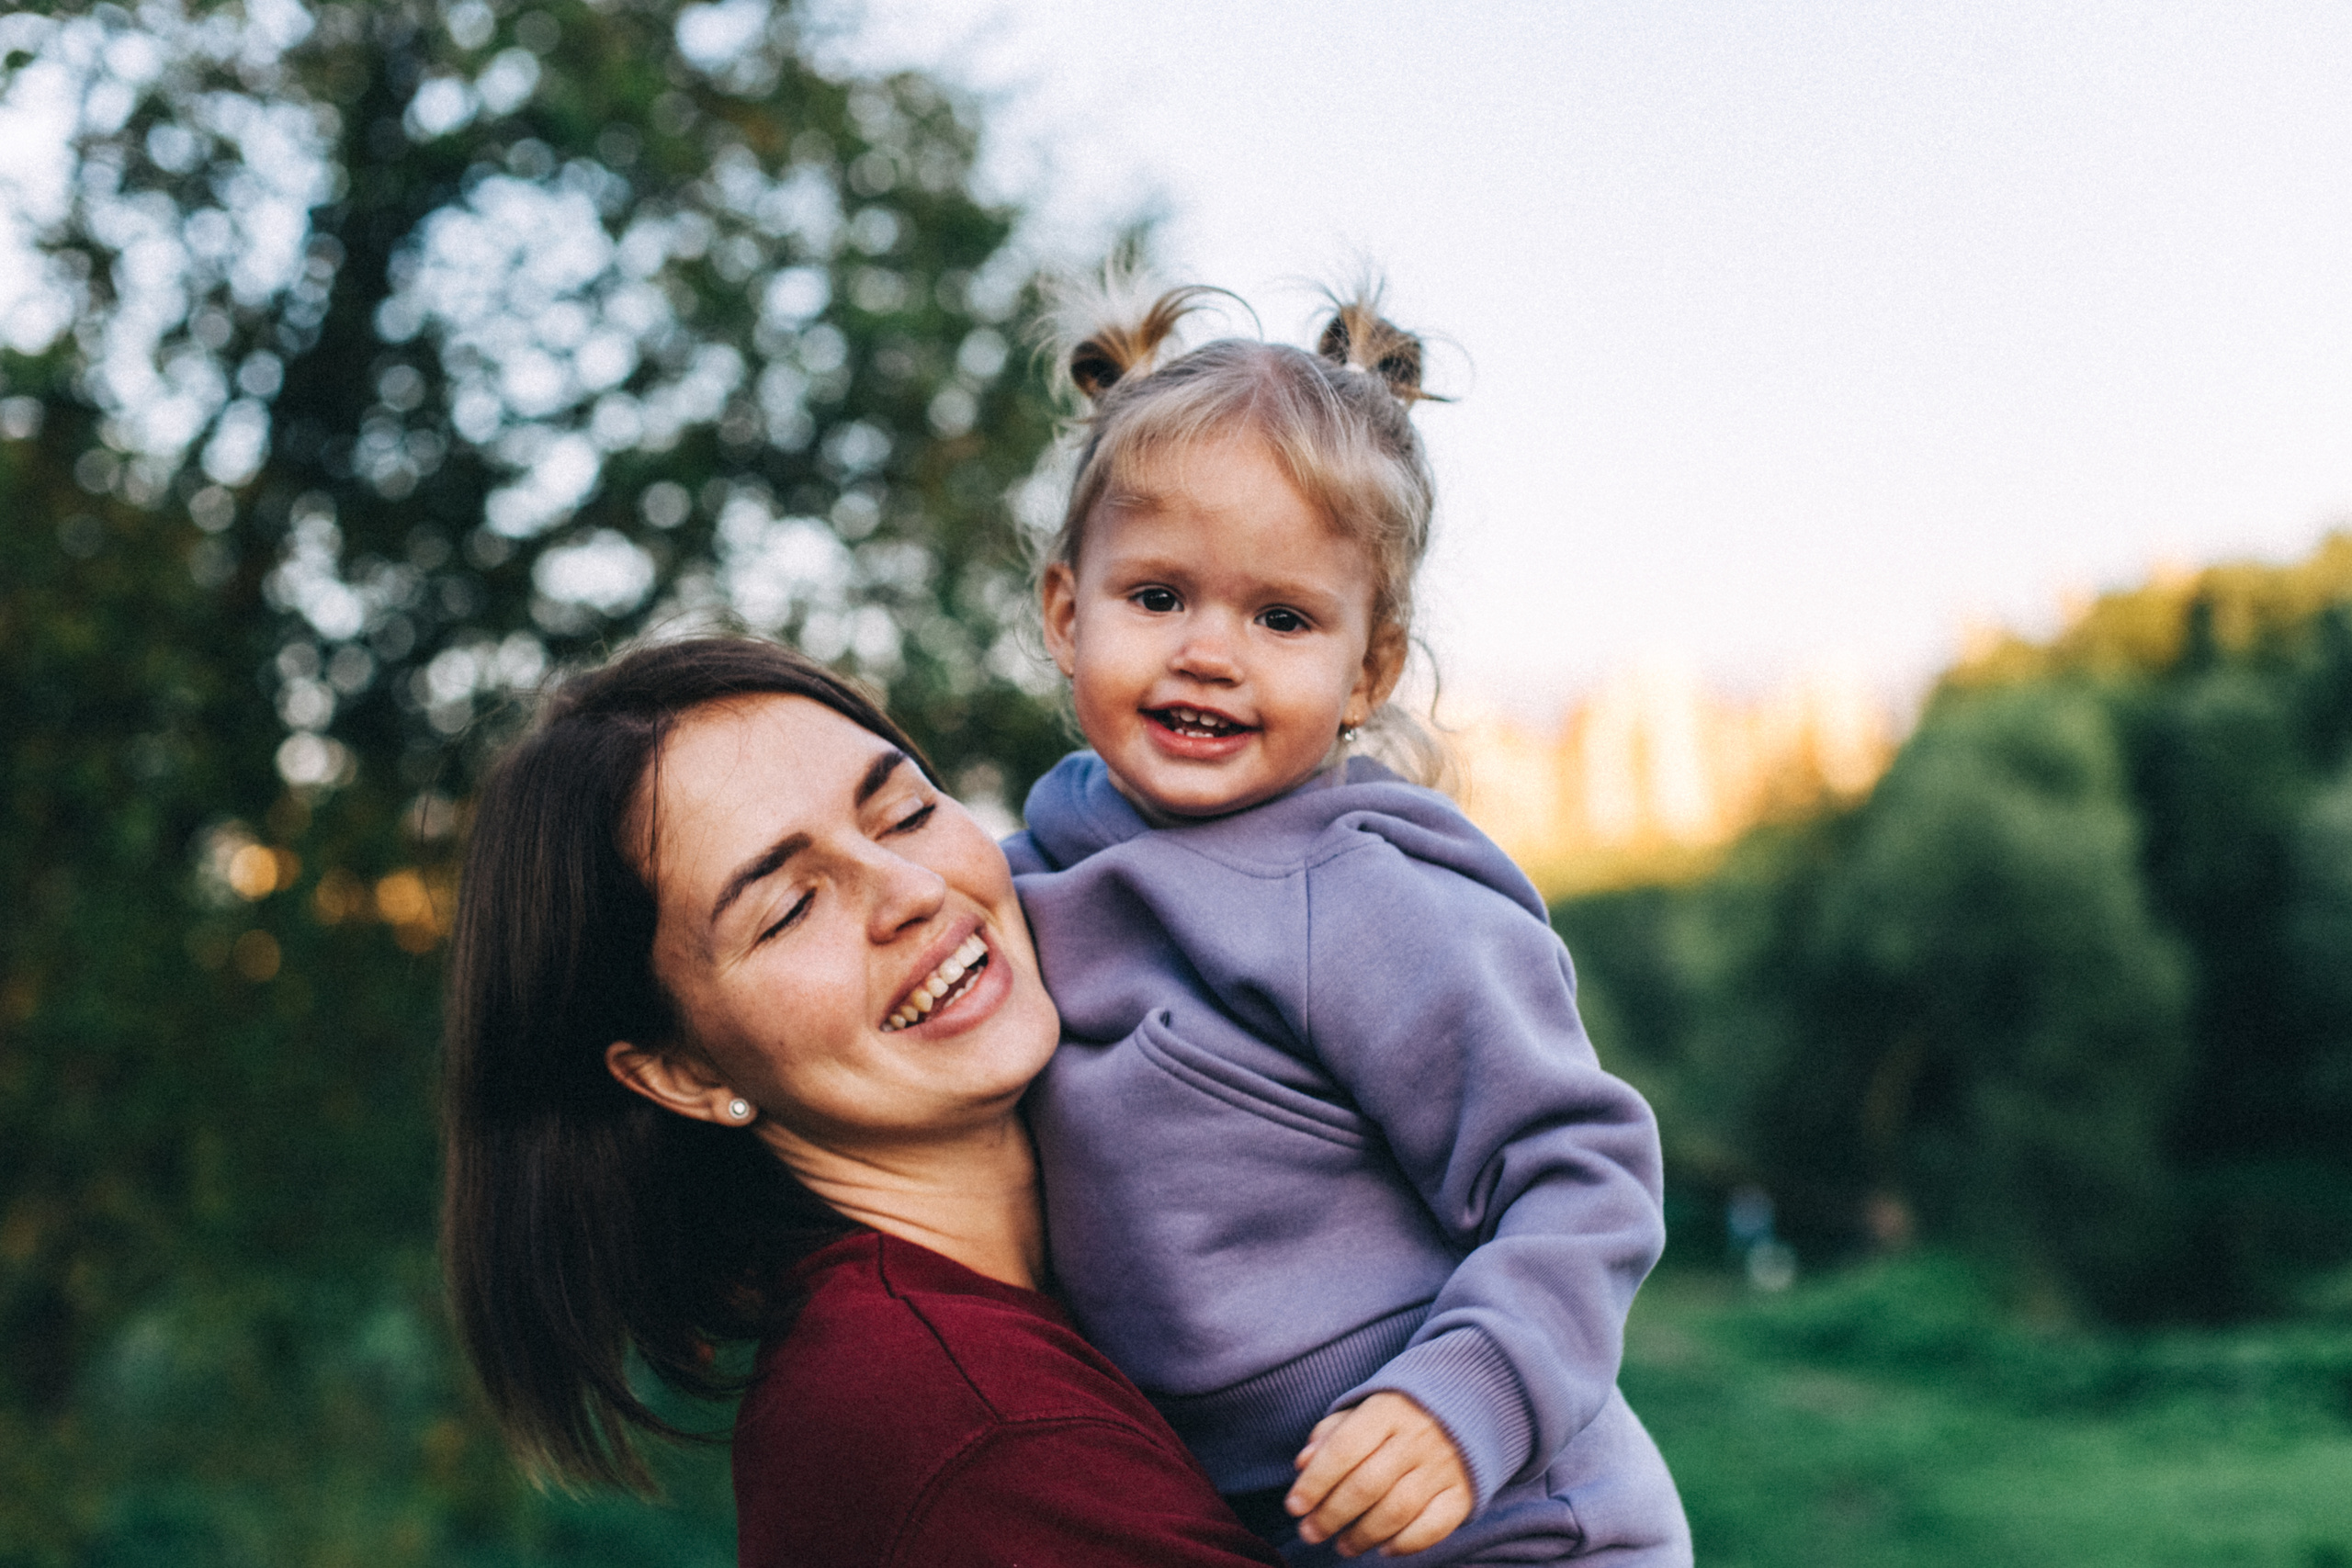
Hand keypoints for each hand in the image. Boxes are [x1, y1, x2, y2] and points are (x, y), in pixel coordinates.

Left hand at [1284, 1391, 1472, 1557]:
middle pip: (1367, 1484)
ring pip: (1398, 1510)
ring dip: (1363, 1535)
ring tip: (1343, 1546)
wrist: (1467, 1404)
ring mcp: (1444, 1466)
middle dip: (1331, 1515)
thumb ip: (1331, 1435)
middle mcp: (1418, 1437)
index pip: (1344, 1448)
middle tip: (1310, 1533)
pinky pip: (1434, 1526)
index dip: (1315, 1481)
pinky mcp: (1463, 1492)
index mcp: (1387, 1410)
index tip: (1294, 1506)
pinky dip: (1406, 1544)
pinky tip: (1384, 1548)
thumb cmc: (1399, 1415)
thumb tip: (1302, 1465)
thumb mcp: (1364, 1410)